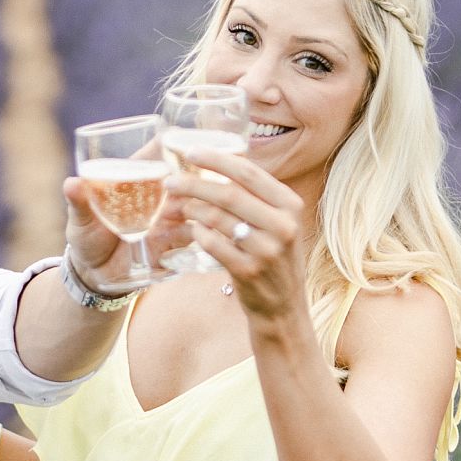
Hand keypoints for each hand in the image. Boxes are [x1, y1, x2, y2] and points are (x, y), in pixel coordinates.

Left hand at [62, 140, 192, 292]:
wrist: (96, 275)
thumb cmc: (87, 237)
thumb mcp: (80, 220)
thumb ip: (79, 201)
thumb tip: (71, 184)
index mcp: (136, 176)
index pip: (159, 149)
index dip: (173, 139)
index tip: (181, 137)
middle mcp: (158, 192)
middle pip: (185, 172)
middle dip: (193, 171)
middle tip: (189, 179)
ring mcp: (170, 215)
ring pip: (196, 200)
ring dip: (196, 201)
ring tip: (184, 211)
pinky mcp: (176, 240)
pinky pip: (196, 232)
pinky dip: (200, 230)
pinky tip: (196, 232)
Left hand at [162, 145, 306, 321]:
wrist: (284, 308)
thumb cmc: (275, 259)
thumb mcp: (278, 224)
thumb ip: (257, 198)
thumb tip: (218, 166)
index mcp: (290, 205)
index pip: (249, 172)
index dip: (217, 159)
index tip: (190, 152)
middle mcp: (283, 225)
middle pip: (229, 193)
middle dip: (194, 184)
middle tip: (170, 181)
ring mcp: (266, 250)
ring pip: (218, 218)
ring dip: (193, 209)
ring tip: (179, 207)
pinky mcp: (249, 272)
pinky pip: (213, 245)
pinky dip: (199, 234)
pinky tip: (193, 230)